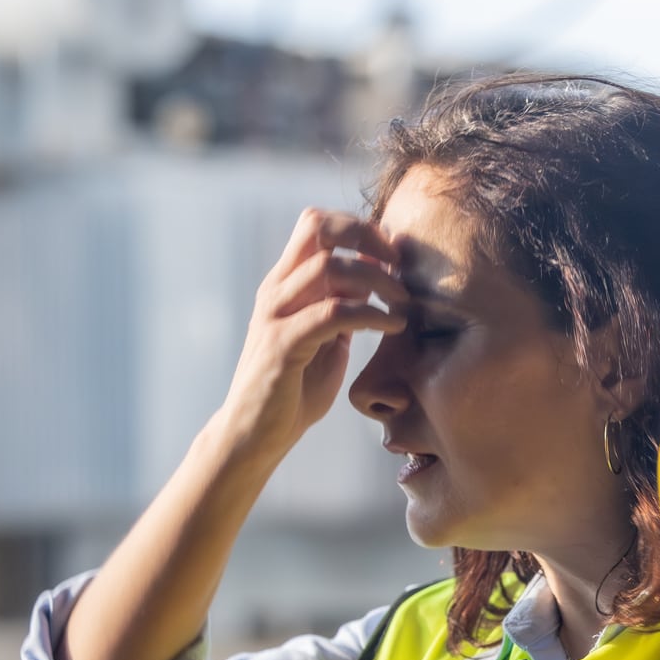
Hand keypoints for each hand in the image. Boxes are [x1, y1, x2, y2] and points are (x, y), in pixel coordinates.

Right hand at [214, 208, 414, 465]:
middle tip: (399, 265)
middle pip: (317, 227)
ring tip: (404, 301)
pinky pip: (332, 313)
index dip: (358, 227)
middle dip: (366, 236)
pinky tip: (394, 325)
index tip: (393, 253)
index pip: (316, 224)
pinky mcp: (282, 345)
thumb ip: (342, 305)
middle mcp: (276, 290)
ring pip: (329, 266)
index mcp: (285, 284)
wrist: (255, 434)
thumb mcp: (326, 338)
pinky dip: (371, 313)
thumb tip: (375, 274)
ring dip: (377, 278)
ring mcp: (275, 315)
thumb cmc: (294, 388)